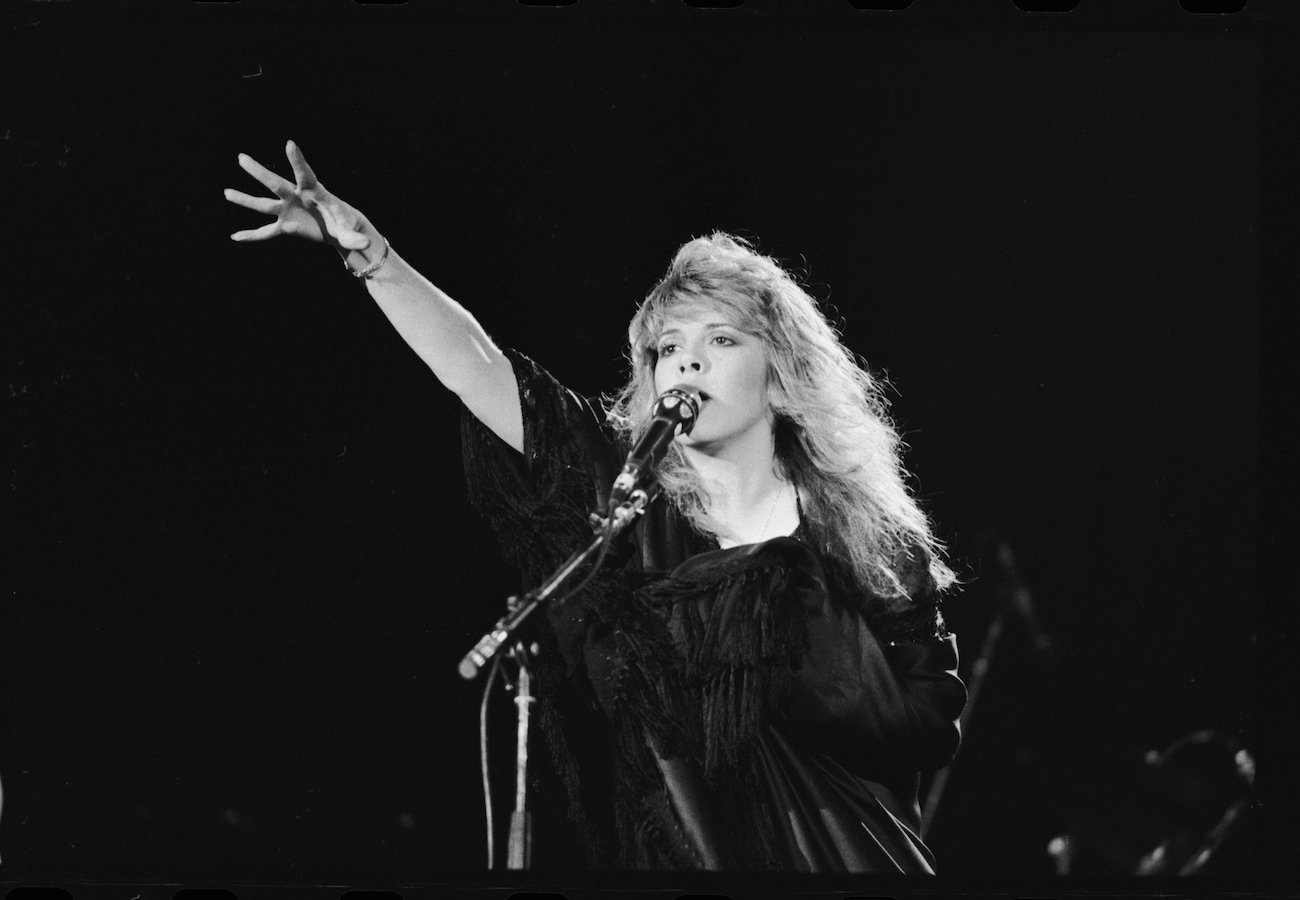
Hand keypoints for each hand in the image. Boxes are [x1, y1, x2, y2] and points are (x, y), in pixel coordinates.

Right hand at [224, 140, 370, 251]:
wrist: (341, 229)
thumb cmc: (348, 224)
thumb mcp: (352, 230)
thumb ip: (357, 236)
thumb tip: (368, 244)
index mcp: (315, 192)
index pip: (305, 173)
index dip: (297, 160)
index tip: (290, 143)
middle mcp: (297, 197)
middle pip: (275, 183)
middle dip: (259, 172)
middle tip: (241, 158)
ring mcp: (288, 211)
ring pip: (264, 205)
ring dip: (245, 200)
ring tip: (226, 192)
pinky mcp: (286, 226)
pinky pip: (265, 232)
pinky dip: (251, 236)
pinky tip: (235, 237)